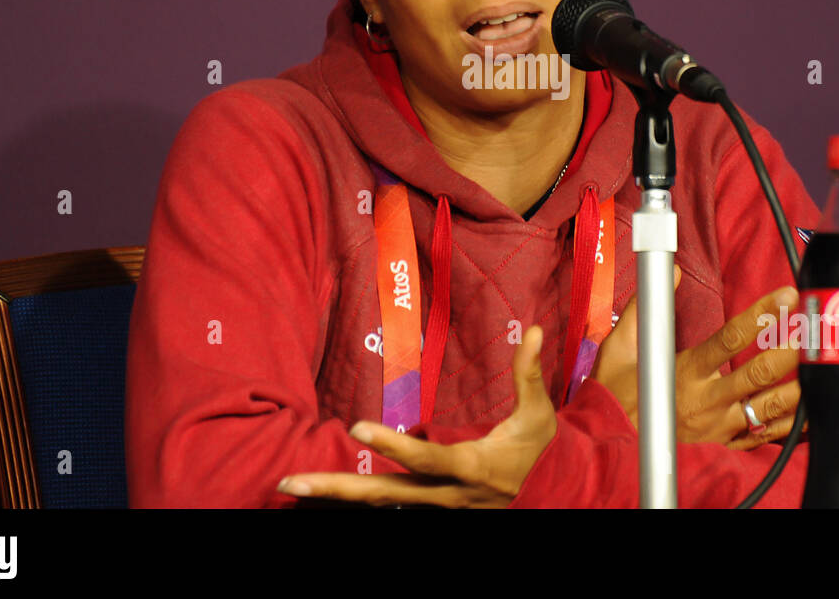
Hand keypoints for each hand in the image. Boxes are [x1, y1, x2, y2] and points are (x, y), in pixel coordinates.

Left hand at [276, 326, 556, 507]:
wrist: (548, 495)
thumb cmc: (538, 449)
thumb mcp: (539, 413)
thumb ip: (529, 373)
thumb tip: (536, 329)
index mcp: (470, 467)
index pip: (427, 459)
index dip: (394, 446)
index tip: (358, 427)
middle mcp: (445, 495)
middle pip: (385, 495)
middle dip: (337, 490)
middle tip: (290, 480)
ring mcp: (434, 508)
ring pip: (379, 504)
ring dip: (335, 497)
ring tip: (292, 485)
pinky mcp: (428, 509)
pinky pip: (388, 507)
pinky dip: (354, 504)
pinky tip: (323, 494)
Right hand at [590, 270, 802, 447]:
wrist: (611, 441)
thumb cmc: (616, 394)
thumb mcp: (620, 347)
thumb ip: (645, 309)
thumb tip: (672, 273)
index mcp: (686, 372)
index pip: (730, 338)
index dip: (761, 315)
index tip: (785, 296)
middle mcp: (708, 401)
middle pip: (759, 373)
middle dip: (792, 350)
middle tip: (818, 330)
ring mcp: (719, 426)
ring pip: (769, 407)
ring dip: (799, 388)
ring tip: (824, 368)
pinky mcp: (724, 443)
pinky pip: (764, 436)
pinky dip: (791, 425)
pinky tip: (811, 411)